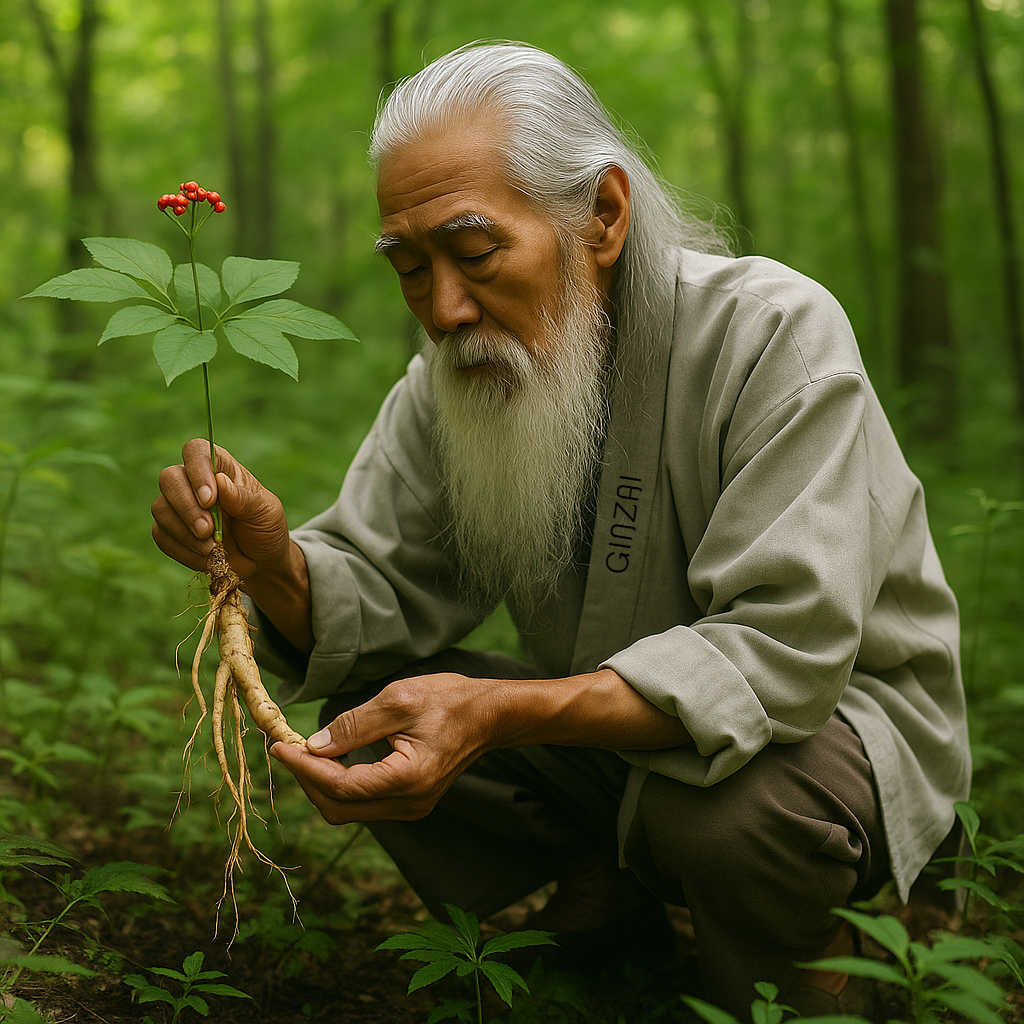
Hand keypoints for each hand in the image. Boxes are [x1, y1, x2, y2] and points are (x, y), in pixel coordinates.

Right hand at [152, 438, 290, 578]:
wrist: (261, 561)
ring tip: (212, 549)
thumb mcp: (265, 512)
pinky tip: (205, 558)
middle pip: (170, 478)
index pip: (196, 451)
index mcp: (220, 467)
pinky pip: (161, 535)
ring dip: (184, 532)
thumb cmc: (265, 529)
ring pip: (160, 508)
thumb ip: (243, 498)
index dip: (197, 471)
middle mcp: (193, 482)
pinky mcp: (169, 531)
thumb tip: (219, 481)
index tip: (210, 500)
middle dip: (187, 508)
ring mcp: (178, 506)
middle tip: (208, 531)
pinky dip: (182, 550)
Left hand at [270, 672, 494, 823]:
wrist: (491, 715)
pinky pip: (364, 803)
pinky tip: (330, 760)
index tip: (279, 745)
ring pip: (348, 809)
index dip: (303, 767)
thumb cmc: (450, 700)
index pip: (339, 785)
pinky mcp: (411, 802)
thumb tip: (314, 745)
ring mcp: (412, 807)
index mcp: (408, 779)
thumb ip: (354, 725)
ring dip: (321, 784)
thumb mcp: (399, 699)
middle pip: (338, 808)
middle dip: (307, 779)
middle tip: (287, 748)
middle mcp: (410, 804)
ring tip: (303, 752)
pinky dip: (340, 784)